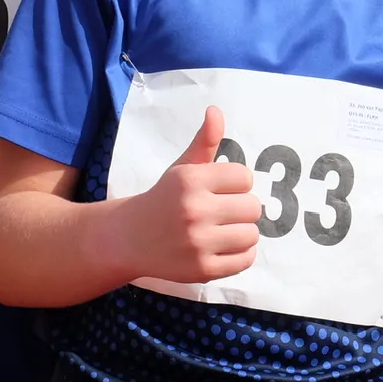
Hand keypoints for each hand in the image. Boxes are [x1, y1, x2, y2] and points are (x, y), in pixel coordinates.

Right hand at [106, 107, 261, 284]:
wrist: (130, 238)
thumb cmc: (164, 199)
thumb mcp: (181, 169)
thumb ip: (204, 141)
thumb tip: (216, 111)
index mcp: (190, 180)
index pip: (244, 177)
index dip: (235, 184)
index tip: (220, 190)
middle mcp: (194, 210)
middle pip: (252, 207)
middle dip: (240, 208)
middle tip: (222, 212)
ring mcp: (198, 243)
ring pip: (252, 234)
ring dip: (242, 232)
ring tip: (222, 231)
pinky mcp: (203, 270)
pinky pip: (246, 259)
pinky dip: (240, 254)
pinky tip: (222, 247)